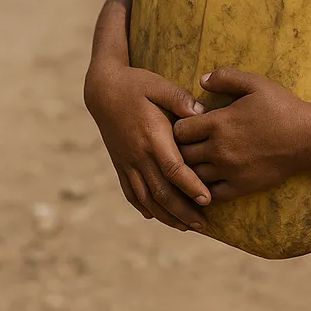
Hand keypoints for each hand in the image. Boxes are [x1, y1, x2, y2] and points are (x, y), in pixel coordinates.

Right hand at [84, 0, 211, 231]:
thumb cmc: (137, 84)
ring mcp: (127, 162)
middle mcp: (138, 155)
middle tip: (204, 225)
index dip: (190, 186)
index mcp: (151, 137)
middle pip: (161, 191)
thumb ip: (179, 98)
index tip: (208, 199)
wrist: (102, 89)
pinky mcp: (120, 164)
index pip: (173, 169)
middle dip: (182, 211)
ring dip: (165, 215)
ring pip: (146, 197)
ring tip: (186, 227)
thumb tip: (200, 112)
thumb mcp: (159, 84)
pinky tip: (155, 216)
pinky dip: (144, 207)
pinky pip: (131, 192)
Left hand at [173, 68, 310, 204]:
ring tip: (195, 163)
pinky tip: (208, 181)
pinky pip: (211, 194)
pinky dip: (205, 189)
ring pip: (193, 176)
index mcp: (219, 123)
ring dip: (192, 170)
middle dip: (181, 149)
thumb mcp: (256, 84)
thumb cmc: (283, 108)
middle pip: (182, 154)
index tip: (189, 126)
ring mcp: (229, 171)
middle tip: (188, 145)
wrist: (308, 138)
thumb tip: (201, 79)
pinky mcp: (240, 187)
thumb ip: (226, 77)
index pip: (179, 130)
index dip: (180, 126)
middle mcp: (219, 149)